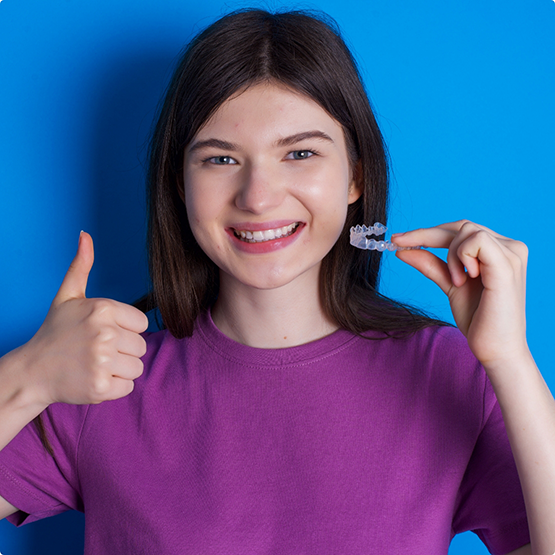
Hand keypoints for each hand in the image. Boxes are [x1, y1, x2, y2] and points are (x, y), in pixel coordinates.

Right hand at [21, 232, 148, 405]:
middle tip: (97, 351)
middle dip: (123, 351)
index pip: (142, 324)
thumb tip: (85, 234)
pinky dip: (114, 387)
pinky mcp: (99, 387)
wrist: (33, 370)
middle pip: (141, 346)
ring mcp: (101, 361)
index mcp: (102, 309)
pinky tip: (94, 379)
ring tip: (95, 364)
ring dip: (120, 370)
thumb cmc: (56, 332)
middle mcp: (104, 333)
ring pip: (137, 367)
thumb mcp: (68, 296)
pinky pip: (128, 386)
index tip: (104, 333)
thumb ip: (81, 266)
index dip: (126, 330)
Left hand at [392, 220, 528, 366]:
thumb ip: (431, 264)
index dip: (428, 232)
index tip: (397, 239)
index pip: (460, 230)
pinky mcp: (507, 265)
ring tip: (457, 281)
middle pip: (460, 225)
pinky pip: (476, 241)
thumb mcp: (449, 284)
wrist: (495, 350)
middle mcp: (510, 247)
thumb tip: (402, 249)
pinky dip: (461, 256)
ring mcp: (512, 254)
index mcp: (499, 250)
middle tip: (401, 245)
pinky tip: (465, 278)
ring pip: (466, 230)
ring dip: (450, 255)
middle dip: (426, 234)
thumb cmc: (478, 319)